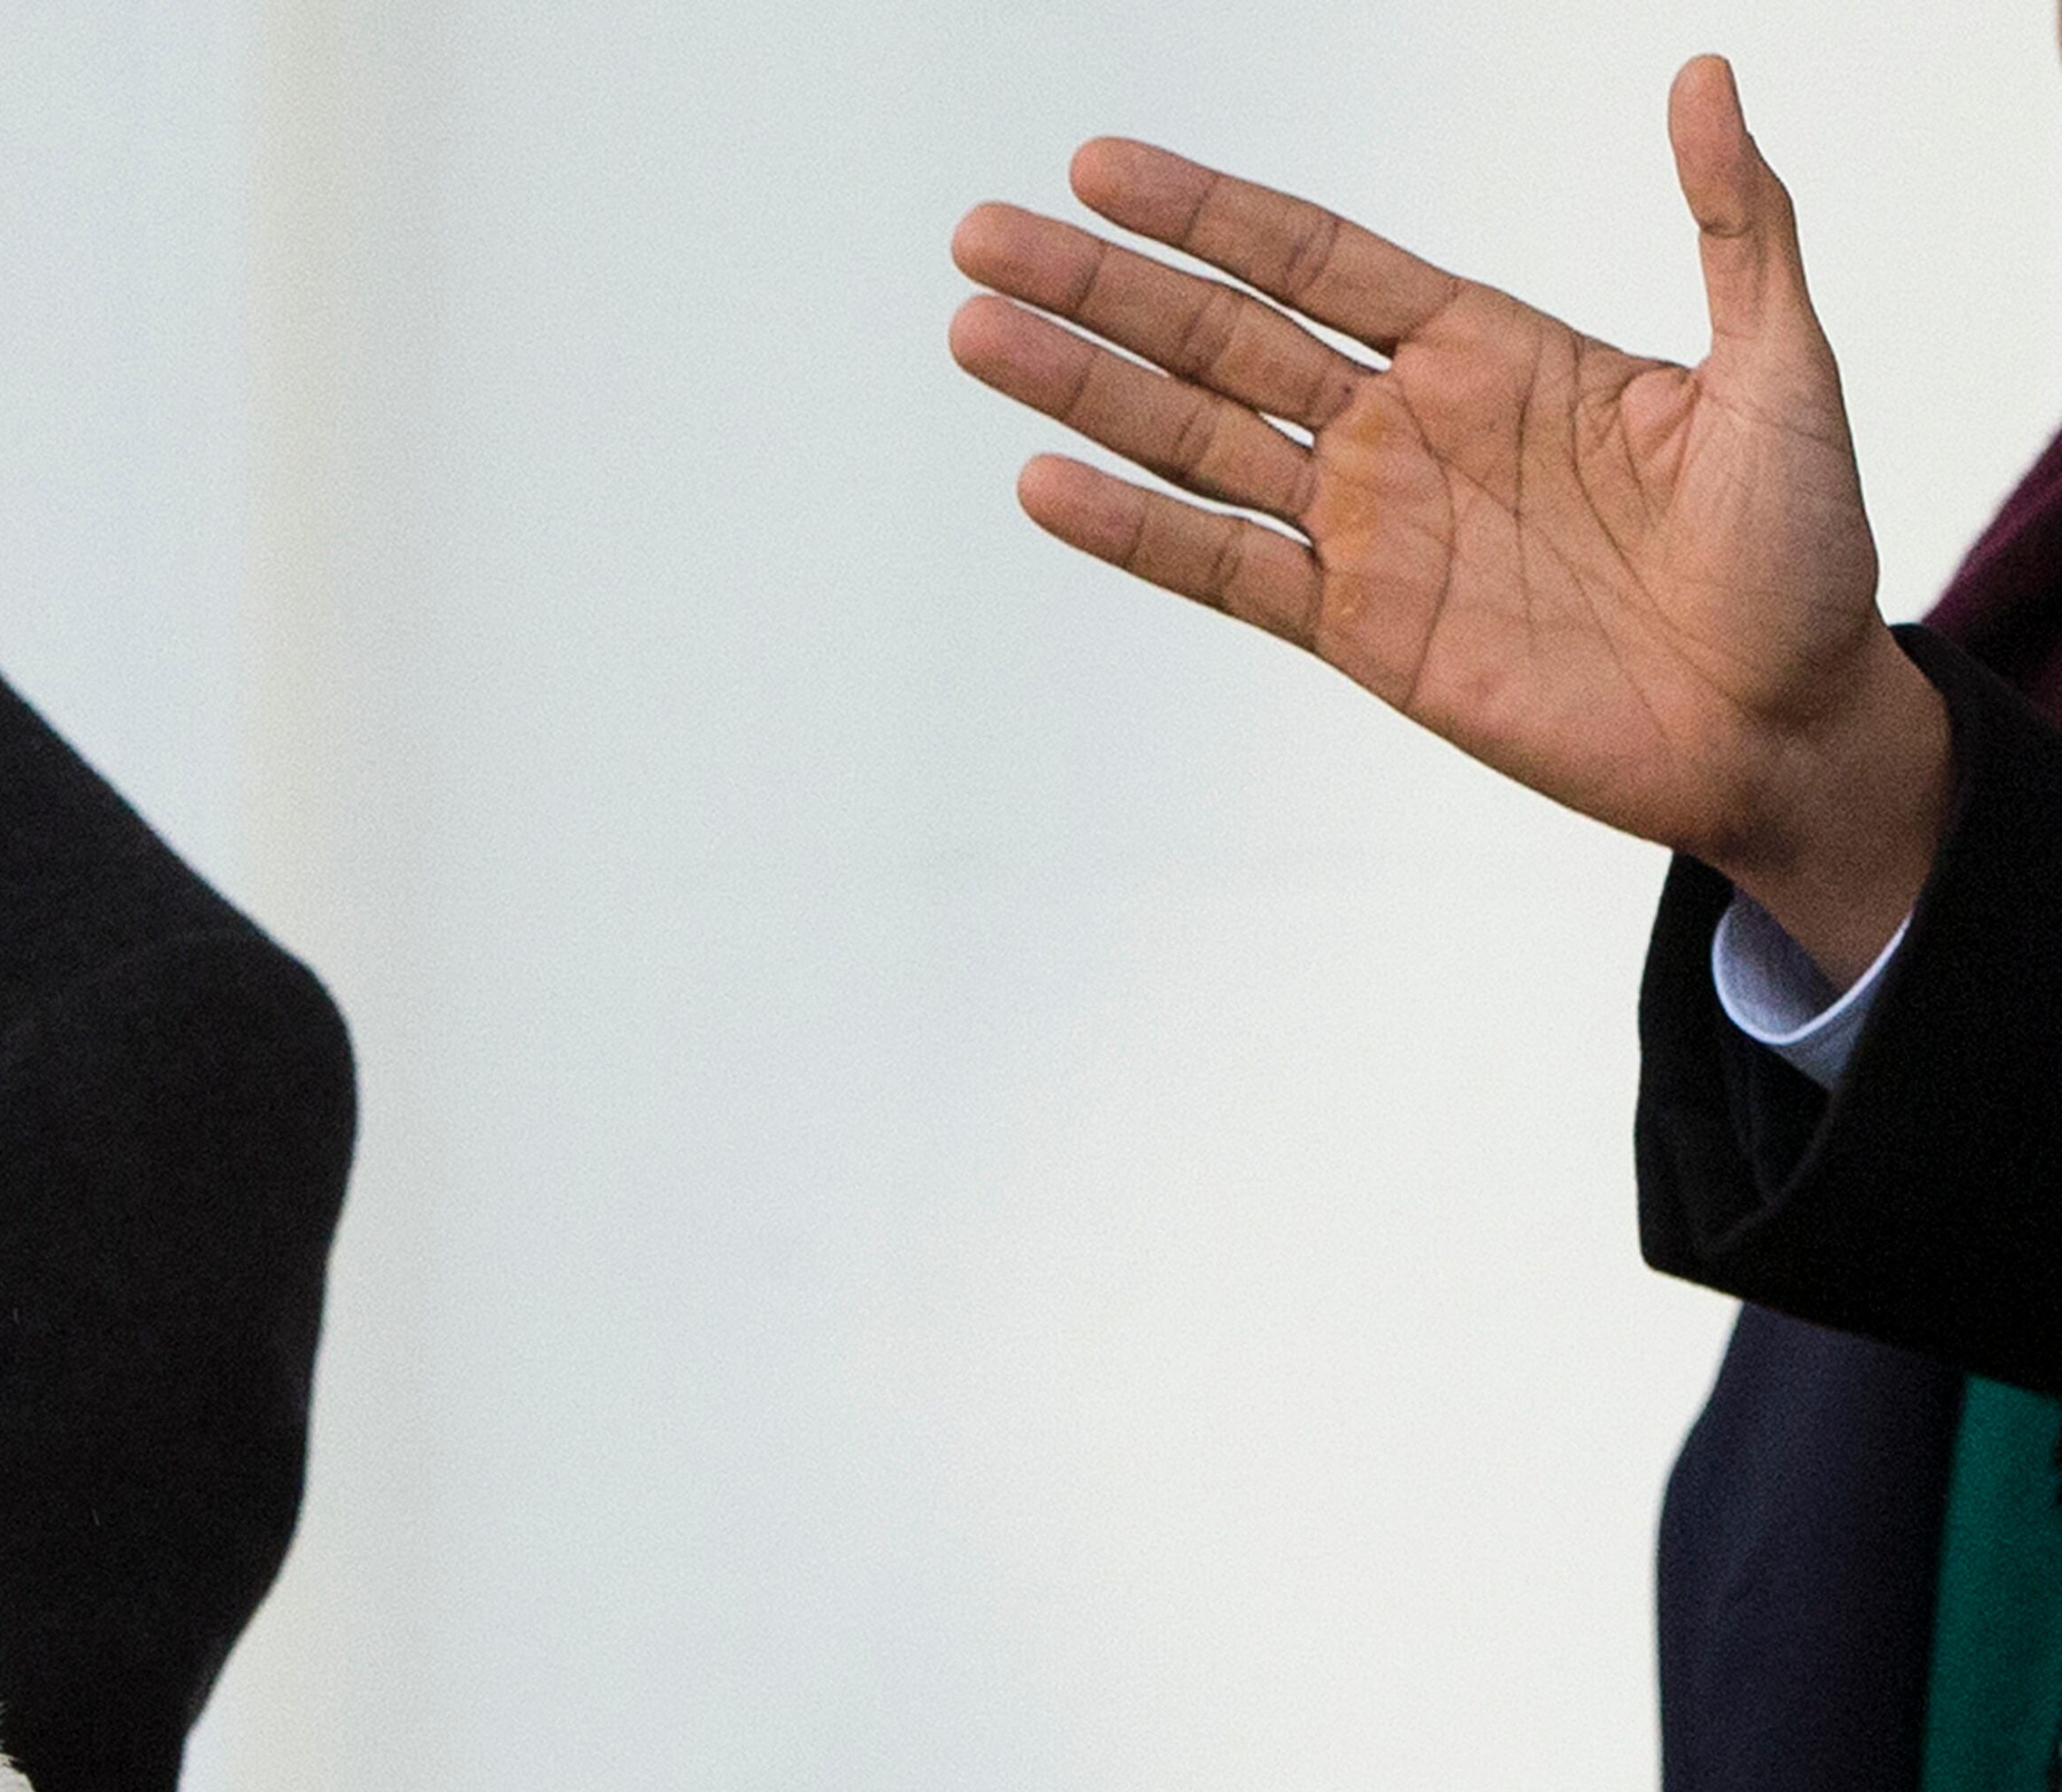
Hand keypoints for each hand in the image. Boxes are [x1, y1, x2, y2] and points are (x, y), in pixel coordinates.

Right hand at [948, 55, 1947, 985]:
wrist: (1791, 727)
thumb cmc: (1805, 550)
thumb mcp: (1783, 368)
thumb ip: (1738, 223)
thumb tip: (1705, 76)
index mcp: (1488, 348)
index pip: (1315, 257)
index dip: (1207, 213)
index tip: (1099, 166)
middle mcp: (1405, 429)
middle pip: (1218, 336)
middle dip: (1097, 286)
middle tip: (980, 237)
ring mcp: (1370, 532)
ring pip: (1193, 440)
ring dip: (1081, 391)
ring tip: (975, 335)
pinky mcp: (1359, 634)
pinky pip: (1224, 571)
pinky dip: (1133, 532)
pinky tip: (1044, 483)